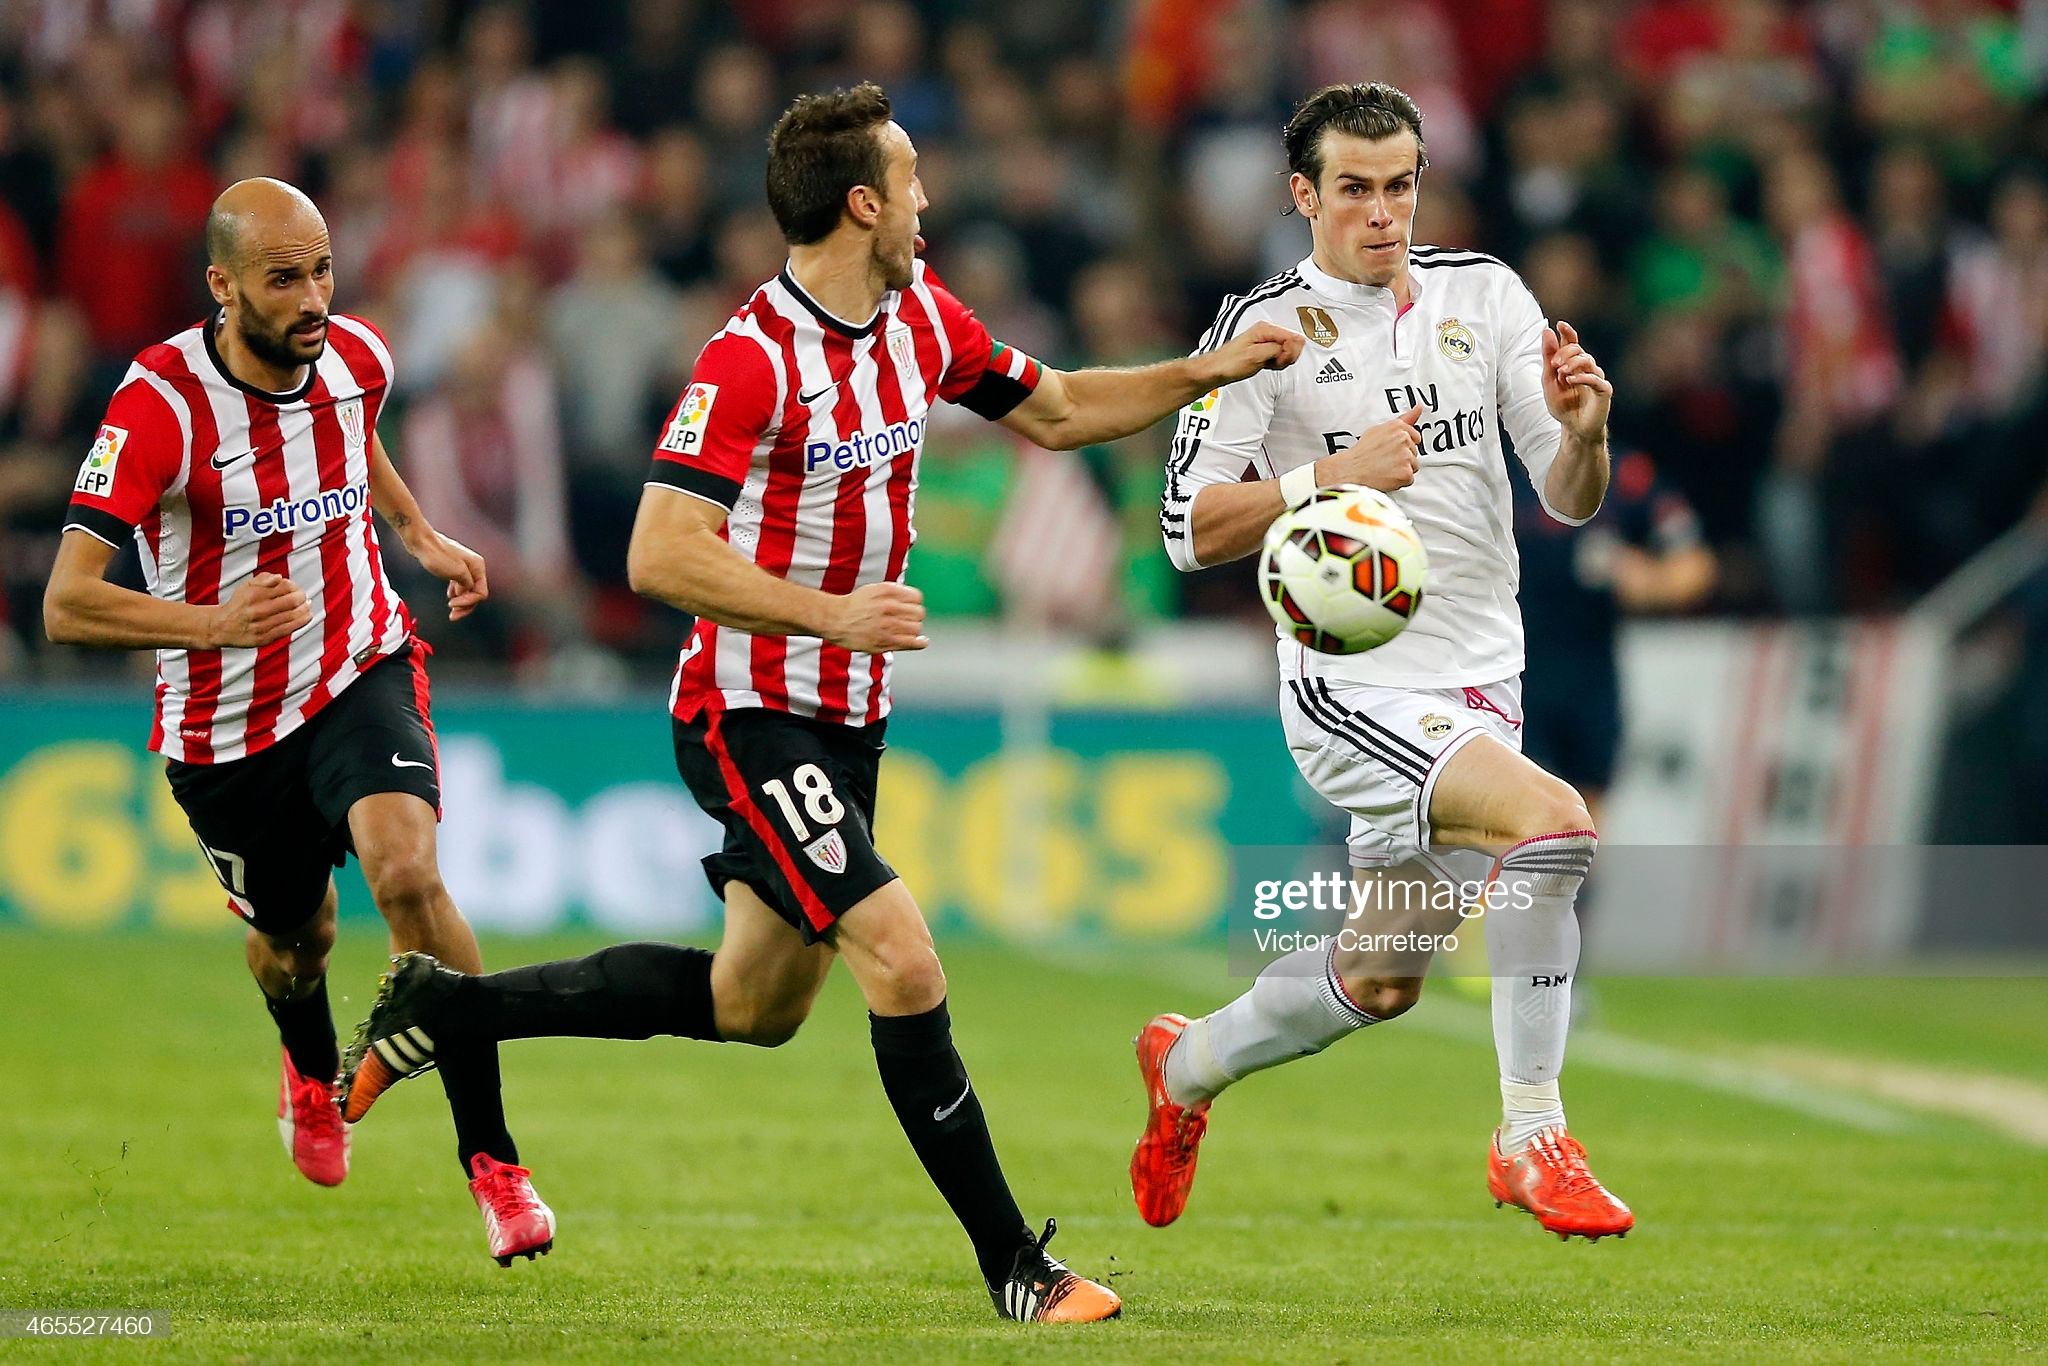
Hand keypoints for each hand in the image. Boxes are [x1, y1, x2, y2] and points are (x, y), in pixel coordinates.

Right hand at [208, 572, 309, 647]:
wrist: (222, 627)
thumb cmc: (239, 603)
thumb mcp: (246, 586)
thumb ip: (263, 579)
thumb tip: (279, 577)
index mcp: (254, 594)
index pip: (285, 587)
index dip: (294, 586)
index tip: (295, 587)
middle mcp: (258, 610)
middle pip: (292, 601)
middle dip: (302, 597)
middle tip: (304, 596)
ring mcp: (262, 625)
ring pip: (293, 616)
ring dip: (305, 609)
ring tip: (308, 605)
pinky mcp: (265, 638)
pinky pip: (289, 629)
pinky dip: (302, 621)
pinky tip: (308, 616)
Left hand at [410, 530, 488, 620]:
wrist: (421, 541)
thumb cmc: (437, 554)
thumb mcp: (457, 572)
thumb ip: (468, 585)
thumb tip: (469, 591)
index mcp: (478, 566)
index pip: (480, 593)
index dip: (468, 602)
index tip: (451, 604)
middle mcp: (474, 567)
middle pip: (475, 593)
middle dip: (465, 605)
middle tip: (453, 616)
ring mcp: (464, 567)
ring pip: (467, 589)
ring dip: (461, 601)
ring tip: (450, 609)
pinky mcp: (453, 567)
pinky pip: (460, 584)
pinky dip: (456, 593)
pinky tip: (450, 596)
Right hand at [824, 582, 927, 653]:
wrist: (836, 619)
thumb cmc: (854, 605)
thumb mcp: (874, 589)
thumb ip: (894, 592)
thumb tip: (914, 600)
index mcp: (888, 591)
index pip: (917, 598)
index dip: (914, 603)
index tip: (909, 608)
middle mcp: (890, 607)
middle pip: (919, 613)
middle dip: (915, 616)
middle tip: (906, 620)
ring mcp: (888, 625)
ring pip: (917, 628)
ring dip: (914, 629)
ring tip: (905, 630)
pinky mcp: (886, 641)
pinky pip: (912, 642)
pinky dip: (920, 642)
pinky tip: (921, 641)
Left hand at [1208, 322, 1305, 382]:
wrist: (1217, 369)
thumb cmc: (1231, 362)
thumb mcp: (1258, 355)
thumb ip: (1278, 348)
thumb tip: (1294, 342)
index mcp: (1265, 329)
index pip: (1292, 337)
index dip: (1290, 351)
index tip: (1281, 359)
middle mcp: (1266, 332)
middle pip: (1291, 344)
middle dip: (1286, 356)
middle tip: (1273, 362)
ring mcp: (1266, 341)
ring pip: (1286, 352)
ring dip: (1280, 361)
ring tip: (1266, 363)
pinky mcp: (1264, 350)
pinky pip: (1279, 357)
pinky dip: (1275, 363)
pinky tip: (1266, 365)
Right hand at [1317, 404, 1421, 491]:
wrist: (1350, 470)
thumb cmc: (1362, 453)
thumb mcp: (1380, 430)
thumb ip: (1404, 420)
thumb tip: (1418, 408)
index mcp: (1397, 427)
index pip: (1415, 437)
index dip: (1404, 446)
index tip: (1393, 450)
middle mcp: (1403, 439)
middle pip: (1414, 452)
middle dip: (1403, 458)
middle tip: (1385, 460)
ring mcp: (1405, 456)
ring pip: (1413, 466)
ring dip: (1402, 470)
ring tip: (1385, 468)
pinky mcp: (1405, 472)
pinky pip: (1409, 479)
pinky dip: (1399, 481)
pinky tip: (1387, 476)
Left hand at [1542, 320, 1612, 438]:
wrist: (1574, 429)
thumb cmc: (1563, 406)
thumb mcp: (1549, 381)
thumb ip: (1548, 358)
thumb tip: (1547, 331)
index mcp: (1573, 365)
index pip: (1572, 343)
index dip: (1568, 332)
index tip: (1560, 324)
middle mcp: (1587, 368)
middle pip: (1579, 350)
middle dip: (1565, 353)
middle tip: (1554, 364)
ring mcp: (1597, 378)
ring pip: (1588, 361)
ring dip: (1573, 364)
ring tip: (1561, 373)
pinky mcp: (1604, 391)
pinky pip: (1596, 379)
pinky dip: (1583, 377)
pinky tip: (1570, 379)